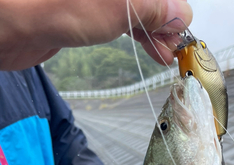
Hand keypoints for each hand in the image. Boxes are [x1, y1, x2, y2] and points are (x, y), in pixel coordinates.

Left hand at [0, 0, 192, 69]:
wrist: (10, 24)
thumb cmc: (53, 6)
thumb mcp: (117, 6)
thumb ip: (152, 8)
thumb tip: (181, 12)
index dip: (172, 7)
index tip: (182, 29)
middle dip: (165, 21)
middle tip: (176, 48)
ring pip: (137, 7)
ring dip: (155, 31)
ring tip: (166, 55)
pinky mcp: (87, 7)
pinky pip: (122, 17)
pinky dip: (138, 32)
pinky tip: (149, 47)